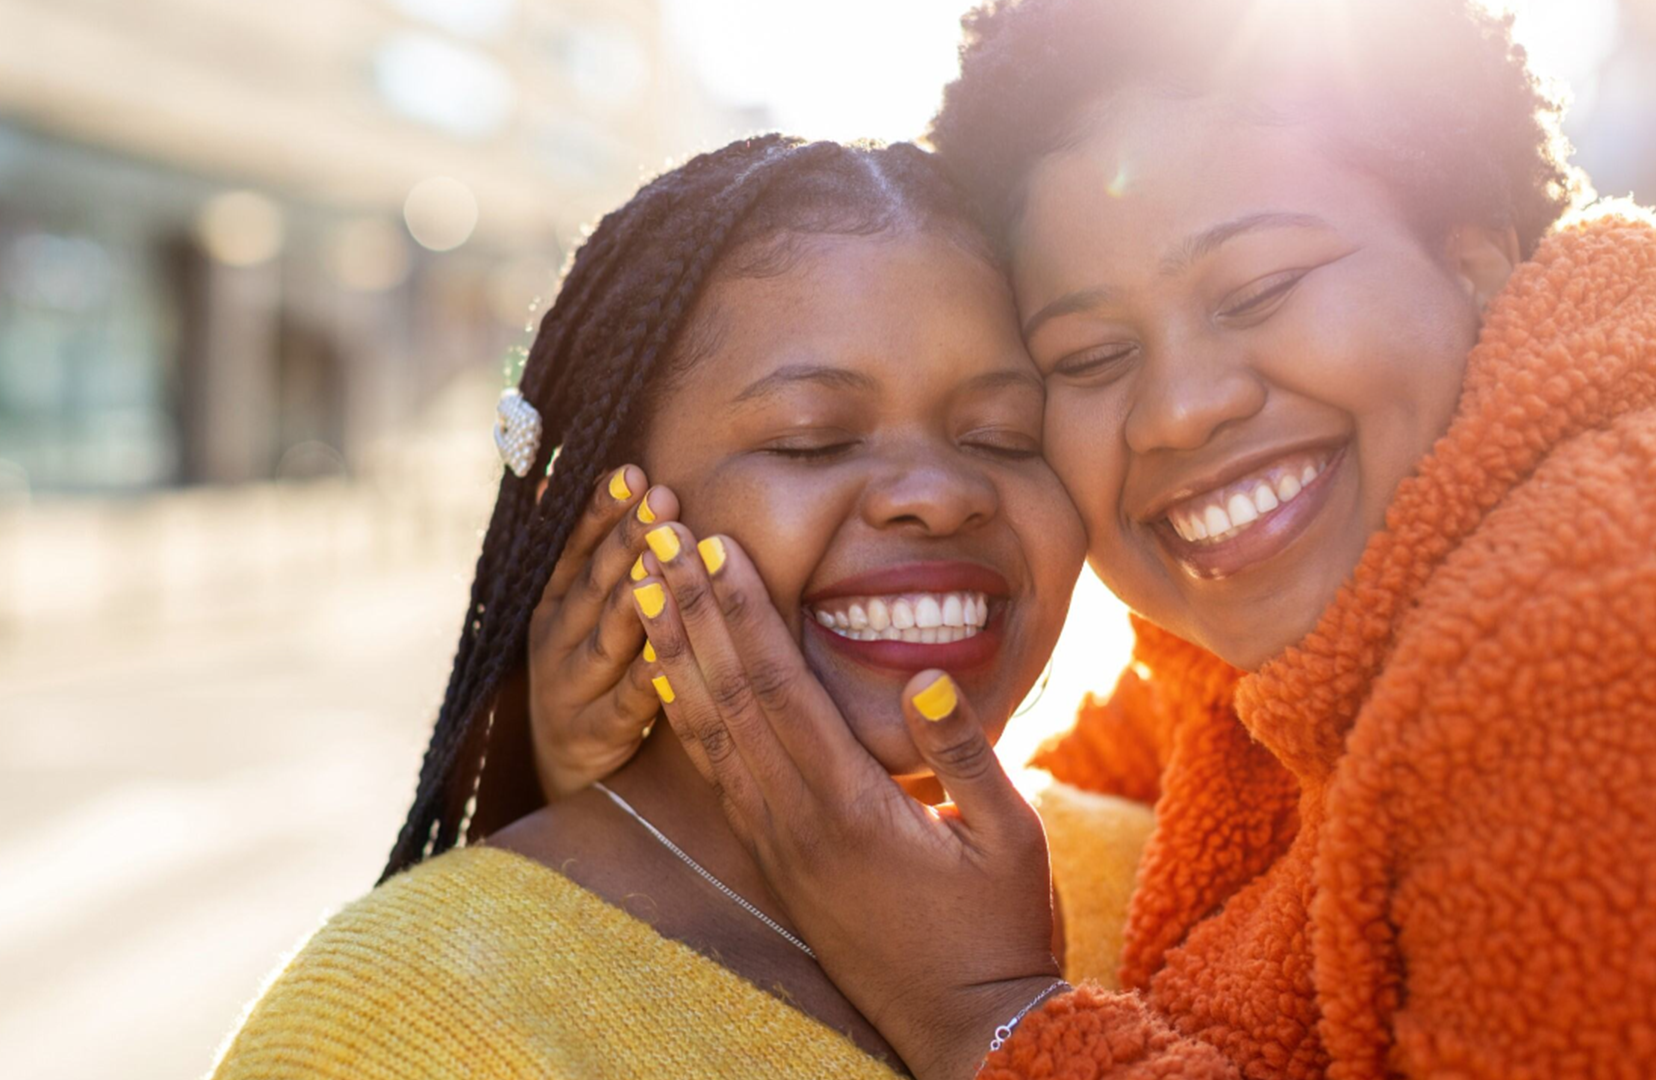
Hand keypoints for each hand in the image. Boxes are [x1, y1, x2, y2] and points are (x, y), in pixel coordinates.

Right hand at [525, 465, 680, 800]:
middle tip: (662, 497)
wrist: (565, 771)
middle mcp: (553, 640)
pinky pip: (623, 705)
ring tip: (662, 561)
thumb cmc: (588, 674)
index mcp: (553, 603)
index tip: (632, 471)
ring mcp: (568, 689)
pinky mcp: (591, 735)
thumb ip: (578, 551)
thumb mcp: (573, 612)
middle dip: (627, 538)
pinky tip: (668, 658)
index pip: (575, 547)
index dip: (600, 510)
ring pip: (606, 639)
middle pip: (594, 584)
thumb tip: (552, 476)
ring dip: (633, 598)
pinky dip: (644, 682)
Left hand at [630, 524, 1061, 1079]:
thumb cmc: (999, 932)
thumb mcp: (1011, 839)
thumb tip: (929, 677)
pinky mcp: (779, 863)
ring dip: (676, 655)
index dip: (742, 611)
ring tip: (644, 591)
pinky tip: (673, 683)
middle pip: (725, 696)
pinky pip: (719, 777)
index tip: (712, 546)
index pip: (778, 686)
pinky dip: (689, 718)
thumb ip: (966, 757)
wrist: (967, 1029)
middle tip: (653, 540)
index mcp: (848, 806)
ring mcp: (780, 845)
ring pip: (709, 734)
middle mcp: (795, 821)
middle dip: (690, 611)